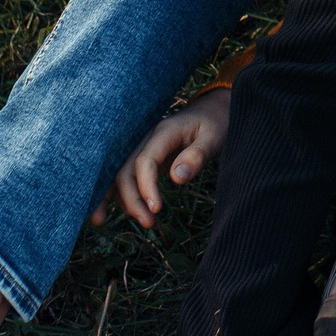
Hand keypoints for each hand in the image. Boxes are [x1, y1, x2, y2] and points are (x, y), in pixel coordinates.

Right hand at [88, 87, 229, 229]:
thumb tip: (177, 179)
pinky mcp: (144, 158)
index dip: (145, 187)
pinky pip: (126, 176)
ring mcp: (143, 148)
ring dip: (121, 200)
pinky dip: (121, 194)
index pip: (144, 161)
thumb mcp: (214, 138)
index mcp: (163, 132)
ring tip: (133, 223)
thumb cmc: (216, 124)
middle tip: (148, 223)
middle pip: (125, 170)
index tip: (156, 210)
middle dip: (130, 199)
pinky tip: (124, 211)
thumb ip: (197, 156)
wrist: (212, 111)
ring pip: (119, 174)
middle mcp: (146, 139)